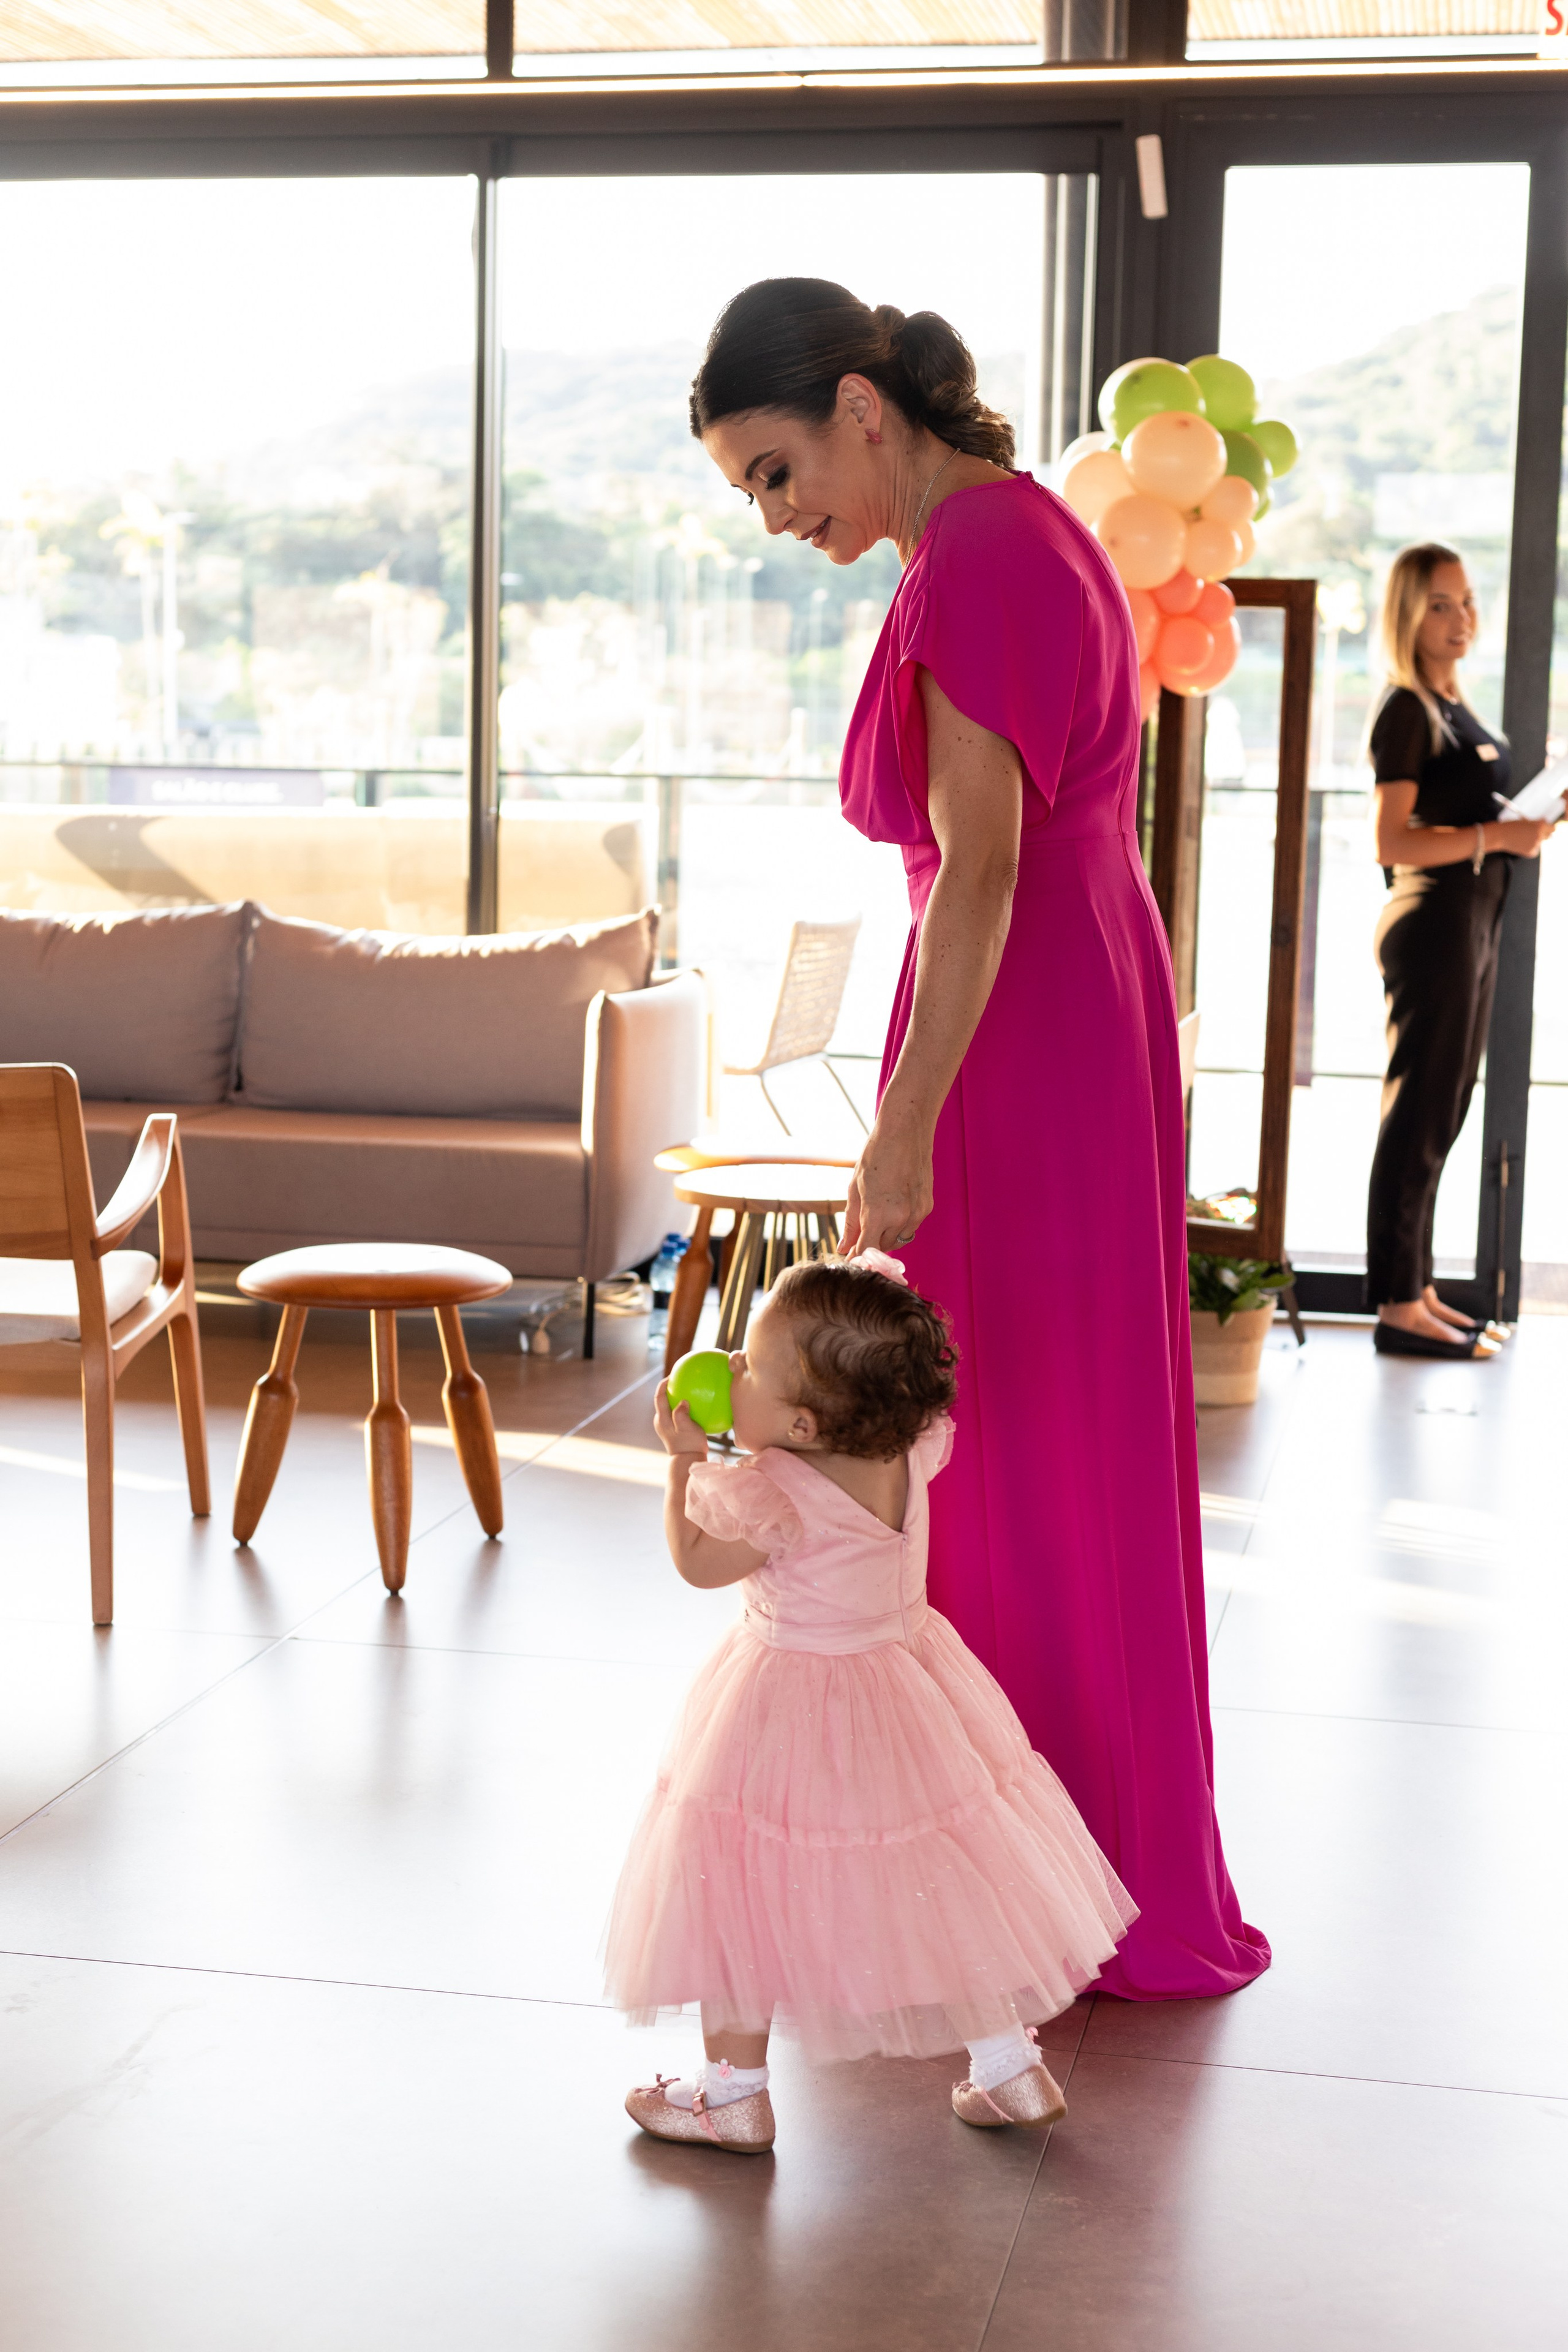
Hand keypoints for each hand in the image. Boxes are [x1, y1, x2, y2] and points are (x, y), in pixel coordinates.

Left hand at [654, 1380, 707, 1456]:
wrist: (688, 1462)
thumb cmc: (689, 1445)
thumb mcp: (687, 1429)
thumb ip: (682, 1415)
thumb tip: (683, 1401)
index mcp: (662, 1419)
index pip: (659, 1397)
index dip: (663, 1384)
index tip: (672, 1375)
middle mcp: (661, 1422)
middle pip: (662, 1400)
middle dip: (669, 1388)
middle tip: (680, 1379)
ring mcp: (666, 1427)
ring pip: (669, 1407)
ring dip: (675, 1397)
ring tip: (688, 1389)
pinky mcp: (673, 1431)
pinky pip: (677, 1415)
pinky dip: (683, 1407)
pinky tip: (697, 1406)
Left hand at [843, 1111, 934, 1255]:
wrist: (905, 1132)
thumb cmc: (875, 1156)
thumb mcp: (855, 1189)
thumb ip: (851, 1223)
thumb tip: (844, 1248)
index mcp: (877, 1213)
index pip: (866, 1251)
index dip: (856, 1257)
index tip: (850, 1258)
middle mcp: (900, 1218)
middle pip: (882, 1247)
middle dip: (870, 1242)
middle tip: (861, 1229)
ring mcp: (917, 1213)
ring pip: (898, 1239)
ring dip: (886, 1234)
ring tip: (879, 1210)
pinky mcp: (927, 1207)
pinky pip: (911, 1226)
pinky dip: (901, 1222)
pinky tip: (894, 1203)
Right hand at [1495, 816, 1556, 857]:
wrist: (1500, 835)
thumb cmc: (1511, 826)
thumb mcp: (1526, 821)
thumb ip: (1537, 823)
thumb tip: (1545, 823)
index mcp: (1540, 825)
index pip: (1552, 828)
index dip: (1547, 828)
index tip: (1543, 829)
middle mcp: (1540, 835)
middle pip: (1548, 836)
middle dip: (1542, 835)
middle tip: (1531, 834)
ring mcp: (1536, 844)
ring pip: (1539, 843)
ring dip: (1533, 842)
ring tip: (1521, 839)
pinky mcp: (1531, 852)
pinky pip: (1534, 850)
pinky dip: (1529, 848)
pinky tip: (1520, 845)